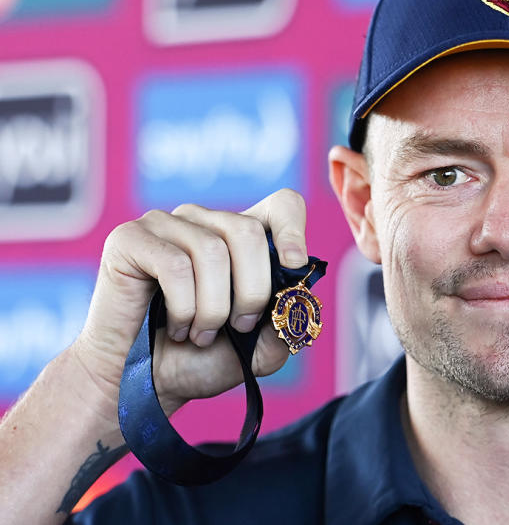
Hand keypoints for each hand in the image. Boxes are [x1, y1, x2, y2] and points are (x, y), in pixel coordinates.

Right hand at [72, 188, 308, 415]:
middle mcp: (203, 221)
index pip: (282, 204)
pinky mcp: (129, 239)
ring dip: (213, 307)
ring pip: (212, 250)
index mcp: (239, 237)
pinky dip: (184, 307)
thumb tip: (297, 296)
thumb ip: (285, 322)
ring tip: (201, 333)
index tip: (293, 267)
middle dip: (252, 289)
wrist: (146, 386)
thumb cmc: (199, 361)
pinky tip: (177, 326)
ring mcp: (164, 225)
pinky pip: (174, 264)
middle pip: (248, 230)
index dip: (293, 231)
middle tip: (238, 326)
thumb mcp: (259, 348)